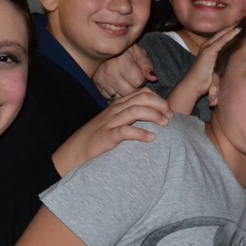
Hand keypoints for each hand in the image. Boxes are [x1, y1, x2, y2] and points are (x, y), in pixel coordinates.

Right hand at [51, 88, 173, 176]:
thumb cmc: (97, 139)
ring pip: (135, 110)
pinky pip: (125, 131)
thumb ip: (130, 118)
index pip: (142, 93)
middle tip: (171, 117)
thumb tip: (153, 119)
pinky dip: (140, 133)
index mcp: (118, 105)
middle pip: (142, 98)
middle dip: (160, 105)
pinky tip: (151, 138)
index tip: (169, 111)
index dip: (159, 99)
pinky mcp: (106, 137)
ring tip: (165, 124)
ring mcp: (109, 122)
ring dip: (154, 115)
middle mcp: (115, 110)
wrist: (74, 152)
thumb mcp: (114, 123)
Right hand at [93, 44, 156, 99]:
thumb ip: (146, 65)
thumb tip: (153, 78)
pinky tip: (117, 85)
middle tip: (132, 79)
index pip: (138, 81)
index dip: (141, 79)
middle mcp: (109, 71)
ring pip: (121, 96)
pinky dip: (117, 94)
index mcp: (121, 60)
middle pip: (130, 91)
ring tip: (125, 82)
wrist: (104, 52)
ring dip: (126, 92)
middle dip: (134, 87)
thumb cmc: (125, 53)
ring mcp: (102, 80)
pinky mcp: (98, 87)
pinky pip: (112, 98)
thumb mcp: (138, 53)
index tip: (138, 73)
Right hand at [182, 26, 239, 95]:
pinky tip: (238, 30)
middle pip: (224, 32)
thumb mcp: (216, 69)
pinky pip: (221, 41)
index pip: (224, 36)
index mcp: (210, 48)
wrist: (192, 85)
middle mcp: (208, 45)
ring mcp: (207, 47)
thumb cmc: (205, 80)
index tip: (244, 26)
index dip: (233, 31)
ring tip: (244, 22)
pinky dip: (230, 35)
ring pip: (223, 34)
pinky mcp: (208, 51)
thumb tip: (236, 62)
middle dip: (235, 27)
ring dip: (234, 28)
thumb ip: (224, 62)